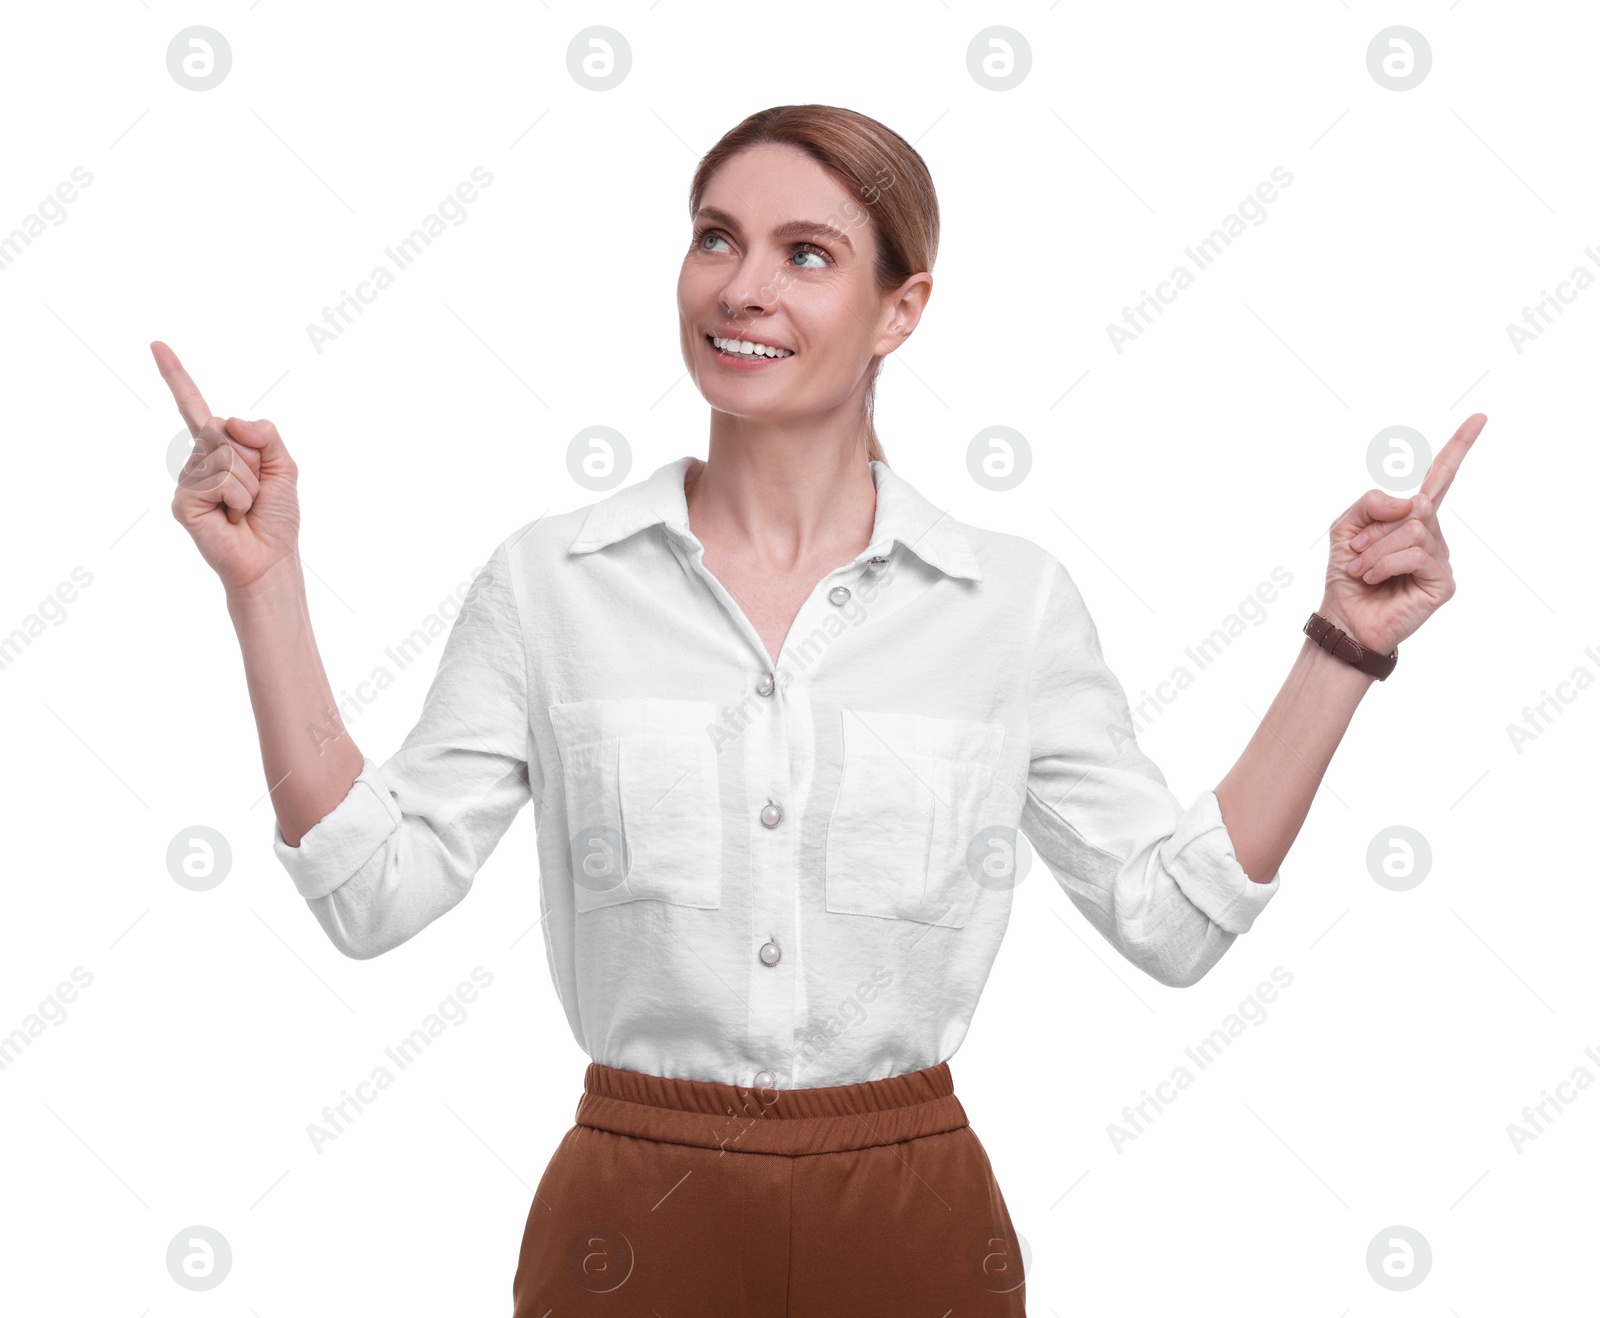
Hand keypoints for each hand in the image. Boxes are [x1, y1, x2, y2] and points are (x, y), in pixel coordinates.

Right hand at [155, 341, 301, 593]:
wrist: (269, 558)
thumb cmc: (275, 517)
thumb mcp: (284, 467)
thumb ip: (266, 434)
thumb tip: (229, 419)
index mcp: (220, 448)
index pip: (195, 406)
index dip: (176, 376)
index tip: (157, 344)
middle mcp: (198, 459)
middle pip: (223, 429)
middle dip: (253, 460)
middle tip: (255, 492)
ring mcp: (187, 480)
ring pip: (224, 456)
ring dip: (248, 484)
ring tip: (243, 508)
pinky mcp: (182, 501)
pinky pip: (218, 479)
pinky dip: (236, 498)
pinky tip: (230, 517)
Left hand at [1319, 413, 1486, 656]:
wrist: (1344, 618)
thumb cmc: (1348, 575)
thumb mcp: (1346, 528)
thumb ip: (1371, 503)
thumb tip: (1412, 501)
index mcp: (1413, 517)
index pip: (1440, 478)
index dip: (1458, 447)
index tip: (1479, 418)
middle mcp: (1433, 535)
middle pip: (1415, 507)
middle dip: (1375, 528)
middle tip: (1356, 550)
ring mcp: (1440, 558)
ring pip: (1414, 530)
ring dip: (1376, 549)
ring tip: (1363, 570)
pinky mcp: (1442, 582)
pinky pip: (1415, 555)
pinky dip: (1385, 564)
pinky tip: (1376, 579)